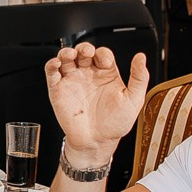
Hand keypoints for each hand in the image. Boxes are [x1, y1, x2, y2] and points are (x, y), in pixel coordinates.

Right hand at [43, 45, 150, 164]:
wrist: (97, 143)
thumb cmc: (116, 123)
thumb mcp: (133, 99)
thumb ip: (139, 77)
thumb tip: (141, 57)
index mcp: (106, 74)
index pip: (102, 54)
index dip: (103, 54)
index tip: (106, 63)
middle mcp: (89, 75)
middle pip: (83, 52)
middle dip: (84, 48)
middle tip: (87, 53)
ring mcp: (73, 81)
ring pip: (66, 59)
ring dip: (66, 52)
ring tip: (70, 54)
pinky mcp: (58, 90)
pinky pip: (51, 73)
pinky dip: (51, 65)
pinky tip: (56, 64)